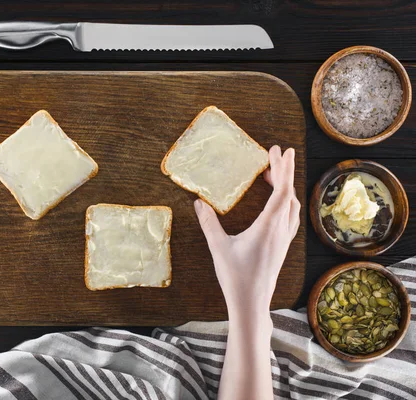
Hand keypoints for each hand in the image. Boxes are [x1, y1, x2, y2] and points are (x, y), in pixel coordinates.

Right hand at [194, 146, 299, 318]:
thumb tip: (198, 202)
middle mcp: (281, 230)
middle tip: (278, 154)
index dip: (282, 168)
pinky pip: (289, 216)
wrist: (252, 302)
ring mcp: (284, 238)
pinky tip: (276, 203)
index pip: (281, 190)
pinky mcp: (282, 245)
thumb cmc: (235, 276)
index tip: (279, 151)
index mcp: (269, 226)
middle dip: (285, 172)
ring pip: (291, 205)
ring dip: (286, 187)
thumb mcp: (218, 247)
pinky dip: (285, 202)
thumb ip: (209, 223)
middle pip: (289, 194)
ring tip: (274, 175)